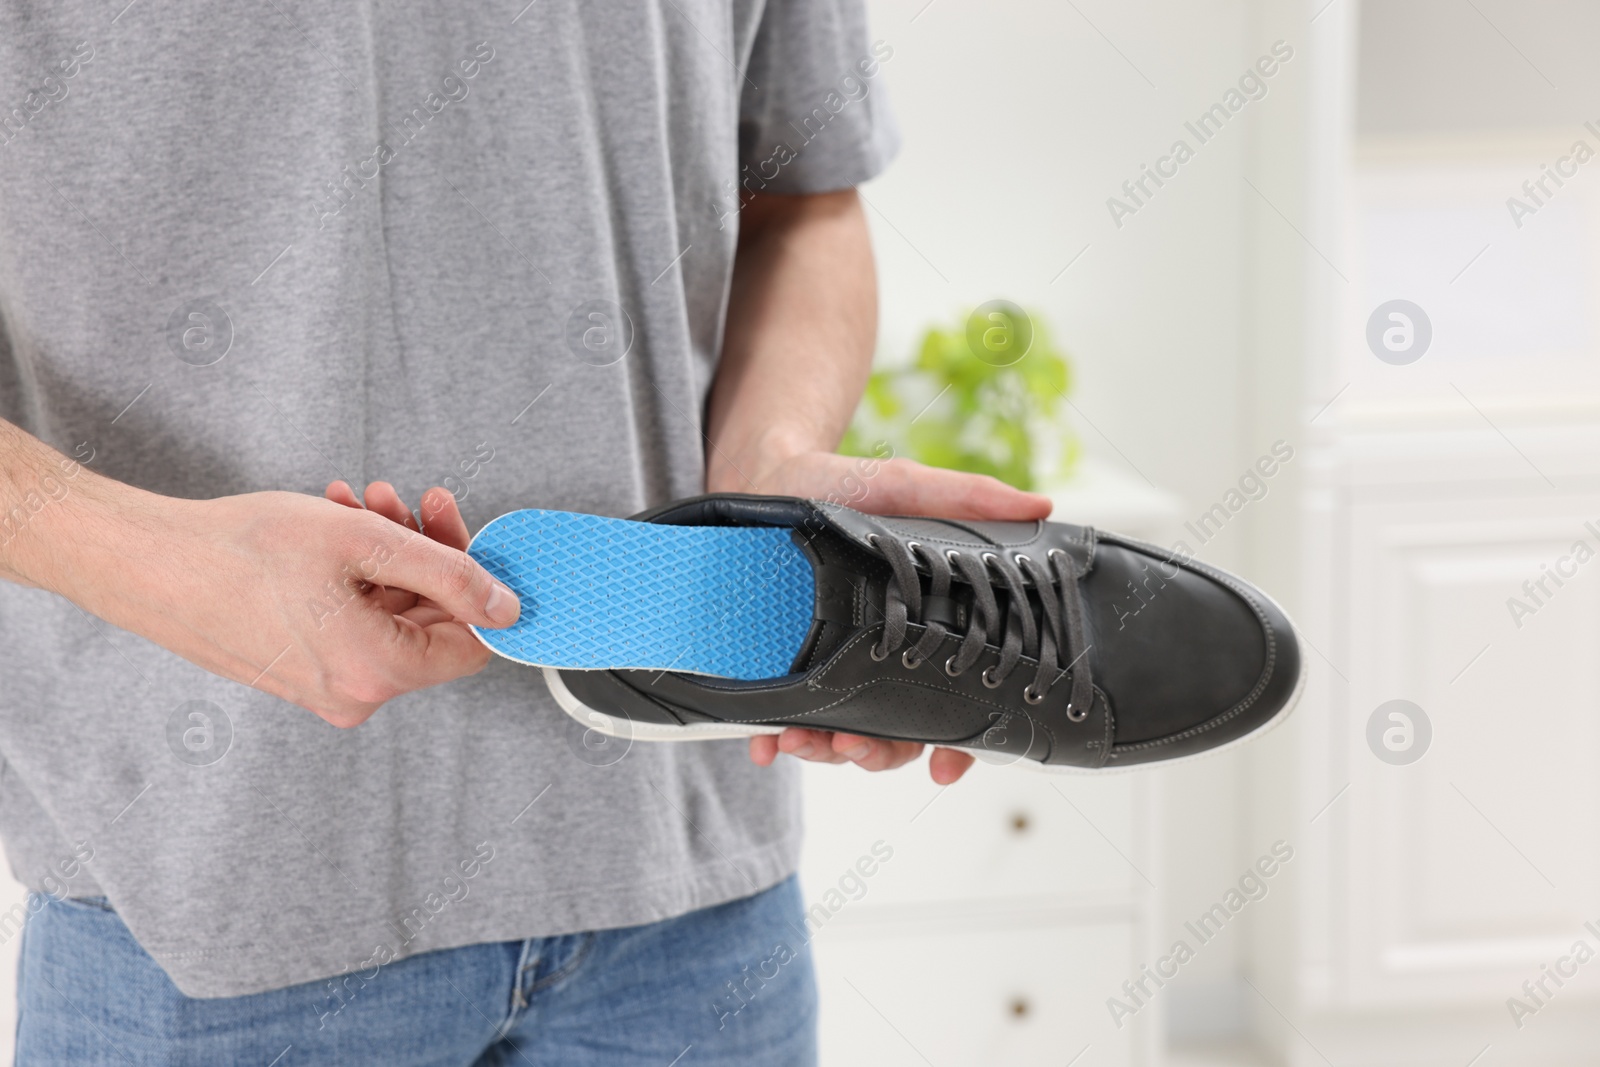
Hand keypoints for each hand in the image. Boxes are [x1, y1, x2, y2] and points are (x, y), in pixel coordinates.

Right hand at [41, 477, 518, 727]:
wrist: (144, 562)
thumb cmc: (239, 550)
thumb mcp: (366, 541)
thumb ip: (449, 573)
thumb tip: (507, 606)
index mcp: (376, 673)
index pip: (472, 643)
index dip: (479, 584)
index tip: (465, 535)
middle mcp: (353, 694)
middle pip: (429, 623)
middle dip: (425, 552)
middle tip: (406, 500)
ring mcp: (323, 687)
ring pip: (390, 614)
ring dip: (388, 553)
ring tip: (362, 500)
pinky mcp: (298, 671)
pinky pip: (352, 620)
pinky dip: (354, 572)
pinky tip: (337, 522)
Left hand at [730, 450, 1052, 784]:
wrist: (765, 475)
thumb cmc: (840, 486)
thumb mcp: (905, 488)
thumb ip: (968, 499)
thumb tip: (1040, 505)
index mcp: (920, 629)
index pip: (952, 701)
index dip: (957, 743)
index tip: (945, 765)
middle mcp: (878, 656)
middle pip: (894, 735)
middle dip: (877, 752)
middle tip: (856, 744)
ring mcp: (828, 666)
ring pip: (840, 736)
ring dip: (824, 750)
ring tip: (802, 740)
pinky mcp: (779, 667)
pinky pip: (778, 720)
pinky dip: (770, 739)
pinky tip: (764, 741)